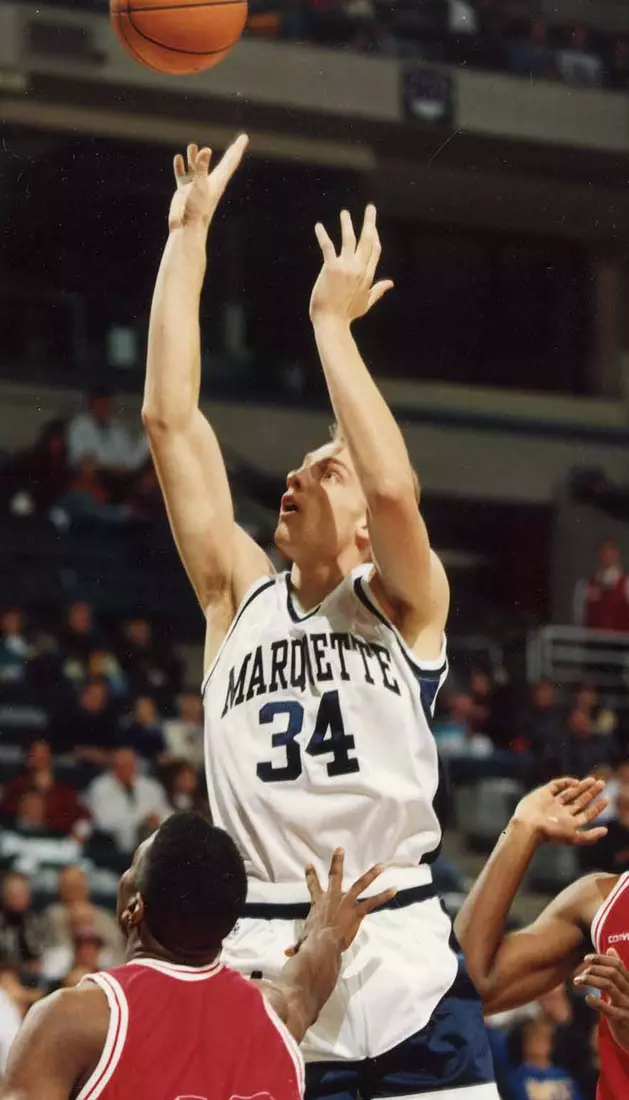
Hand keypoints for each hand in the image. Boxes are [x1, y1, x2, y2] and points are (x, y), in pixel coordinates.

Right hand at [168, 134, 248, 232]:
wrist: (186, 228)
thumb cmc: (196, 209)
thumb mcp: (199, 186)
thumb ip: (201, 168)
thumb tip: (206, 151)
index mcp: (218, 180)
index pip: (230, 160)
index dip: (237, 148)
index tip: (245, 137)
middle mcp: (209, 182)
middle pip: (223, 162)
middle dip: (232, 151)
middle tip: (240, 141)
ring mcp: (196, 186)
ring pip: (198, 166)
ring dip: (194, 156)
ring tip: (192, 146)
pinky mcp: (184, 191)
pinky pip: (183, 174)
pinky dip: (180, 166)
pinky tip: (178, 158)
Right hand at [285, 848, 394, 956]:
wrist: (322, 945)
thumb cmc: (311, 943)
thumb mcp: (303, 941)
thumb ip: (298, 944)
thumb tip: (288, 952)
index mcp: (318, 904)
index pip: (313, 886)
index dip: (311, 875)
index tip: (309, 864)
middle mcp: (332, 898)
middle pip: (334, 876)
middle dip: (337, 862)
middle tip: (340, 849)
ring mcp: (346, 902)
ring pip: (359, 884)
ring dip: (371, 875)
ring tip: (380, 866)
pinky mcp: (357, 912)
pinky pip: (373, 902)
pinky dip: (384, 896)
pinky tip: (394, 889)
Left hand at [309, 205, 393, 325]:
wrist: (332, 323)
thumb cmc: (347, 315)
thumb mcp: (366, 303)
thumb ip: (378, 290)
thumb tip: (391, 283)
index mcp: (367, 276)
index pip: (375, 250)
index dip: (375, 236)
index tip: (372, 226)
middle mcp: (359, 269)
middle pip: (368, 240)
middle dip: (370, 222)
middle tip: (370, 208)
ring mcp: (346, 268)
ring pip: (349, 239)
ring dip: (347, 224)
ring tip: (344, 213)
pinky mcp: (331, 268)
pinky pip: (328, 247)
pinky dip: (323, 235)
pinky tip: (318, 226)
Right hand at [513, 776, 607, 845]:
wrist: (529, 826)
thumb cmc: (551, 834)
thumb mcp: (574, 837)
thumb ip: (589, 836)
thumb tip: (606, 831)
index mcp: (568, 823)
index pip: (586, 813)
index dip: (597, 807)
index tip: (607, 799)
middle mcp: (561, 812)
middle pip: (580, 800)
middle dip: (591, 793)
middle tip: (602, 783)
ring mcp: (552, 802)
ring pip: (570, 792)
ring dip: (582, 786)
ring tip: (594, 780)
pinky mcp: (543, 793)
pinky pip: (556, 785)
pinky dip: (566, 782)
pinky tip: (576, 782)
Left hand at [575, 949, 628, 1051]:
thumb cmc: (627, 1010)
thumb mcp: (623, 989)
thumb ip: (618, 971)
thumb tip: (611, 949)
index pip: (618, 965)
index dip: (601, 959)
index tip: (586, 958)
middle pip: (612, 973)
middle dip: (593, 969)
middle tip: (580, 973)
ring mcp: (628, 1005)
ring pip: (608, 986)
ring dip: (590, 980)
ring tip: (577, 981)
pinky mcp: (623, 1019)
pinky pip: (609, 1009)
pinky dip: (597, 1002)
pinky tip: (587, 998)